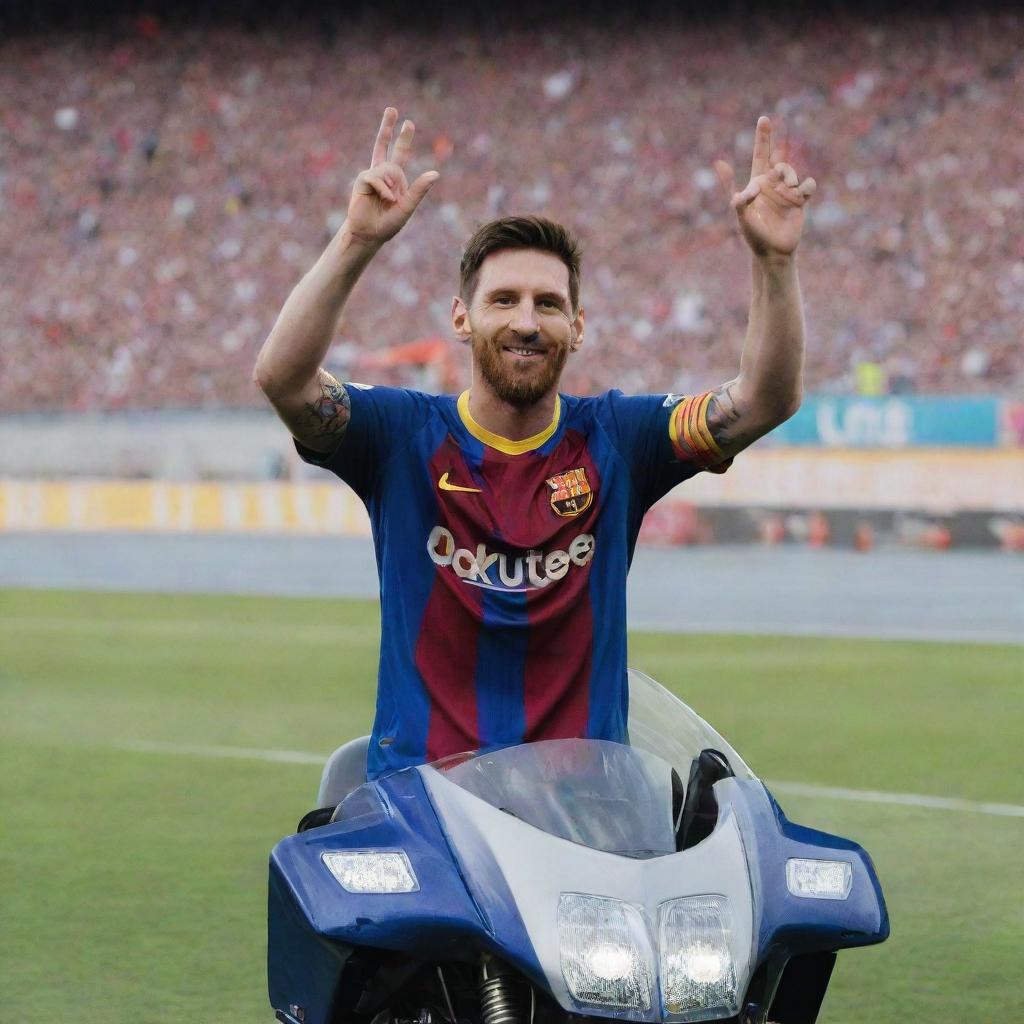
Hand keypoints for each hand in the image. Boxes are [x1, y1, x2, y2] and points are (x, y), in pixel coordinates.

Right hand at [345, 107, 439, 246]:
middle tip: (392, 109)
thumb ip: (419, 190)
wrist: (370, 234)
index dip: (404, 139)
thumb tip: (435, 173)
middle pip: (384, 144)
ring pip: (387, 168)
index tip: (407, 123)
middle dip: (388, 126)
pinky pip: (376, 177)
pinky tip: (385, 198)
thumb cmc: (388, 224)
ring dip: (392, 186)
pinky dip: (383, 188)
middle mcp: (382, 173)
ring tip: (390, 201)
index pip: (400, 154)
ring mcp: (371, 175)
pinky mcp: (362, 181)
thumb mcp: (408, 207)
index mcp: (394, 179)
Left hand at [714, 116, 815, 258]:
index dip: (763, 138)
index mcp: (757, 183)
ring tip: (785, 189)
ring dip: (789, 176)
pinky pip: (808, 186)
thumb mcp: (740, 213)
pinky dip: (805, 187)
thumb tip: (720, 165)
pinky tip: (799, 195)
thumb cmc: (753, 234)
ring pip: (792, 171)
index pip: (761, 156)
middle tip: (774, 126)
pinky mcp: (800, 202)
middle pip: (778, 158)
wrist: (772, 252)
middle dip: (777, 142)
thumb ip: (733, 190)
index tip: (764, 119)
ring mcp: (787, 192)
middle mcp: (773, 184)